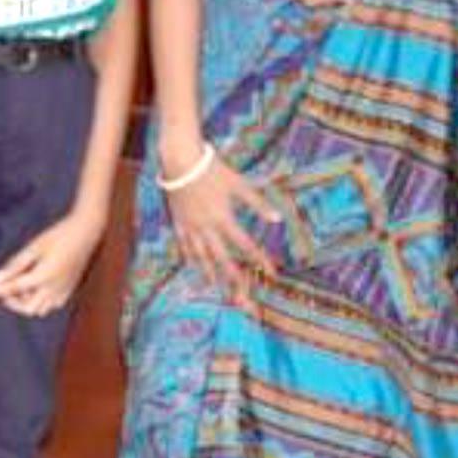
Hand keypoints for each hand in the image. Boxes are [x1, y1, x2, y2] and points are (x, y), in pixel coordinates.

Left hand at [0, 209, 103, 317]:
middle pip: (27, 309)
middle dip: (12, 301)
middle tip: (4, 286)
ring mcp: (63, 292)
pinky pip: (51, 305)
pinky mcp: (69, 290)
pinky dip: (40, 301)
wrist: (86, 232)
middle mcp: (54, 290)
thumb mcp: (34, 247)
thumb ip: (16, 265)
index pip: (11, 290)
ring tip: (21, 283)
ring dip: (27, 302)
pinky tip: (36, 286)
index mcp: (43, 277)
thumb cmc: (59, 235)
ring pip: (40, 310)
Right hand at [161, 146, 277, 305]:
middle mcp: (207, 228)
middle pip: (222, 258)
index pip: (246, 245)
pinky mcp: (179, 222)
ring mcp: (191, 227)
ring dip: (209, 273)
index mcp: (224, 219)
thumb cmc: (212, 170)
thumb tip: (278, 219)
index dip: (260, 259)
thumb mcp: (239, 184)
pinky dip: (189, 257)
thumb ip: (257, 203)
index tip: (271, 273)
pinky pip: (184, 245)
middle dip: (233, 277)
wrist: (180, 161)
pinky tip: (192, 265)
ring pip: (201, 256)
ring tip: (215, 286)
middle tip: (242, 295)